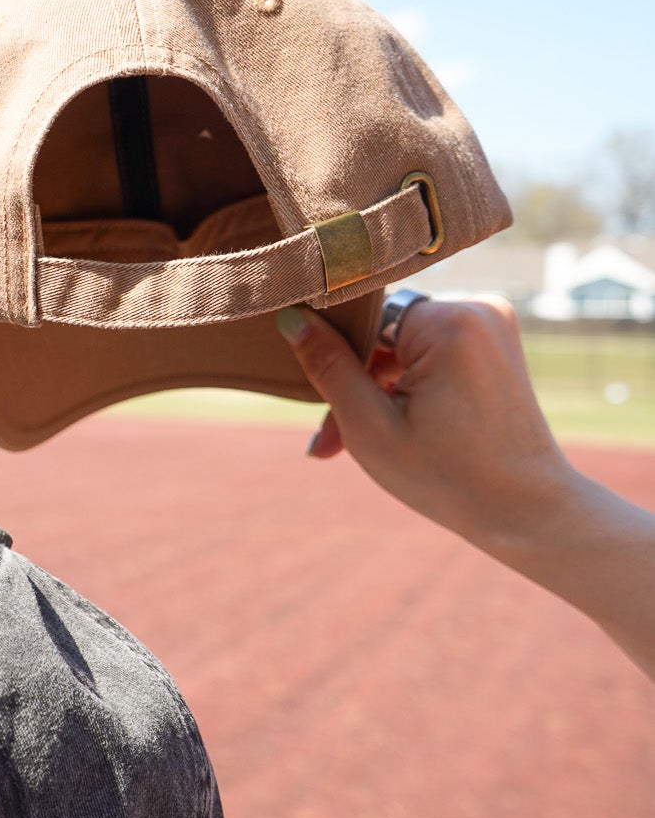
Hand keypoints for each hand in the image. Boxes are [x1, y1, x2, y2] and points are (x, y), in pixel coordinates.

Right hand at [275, 296, 654, 681]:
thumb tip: (290, 315)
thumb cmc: (449, 477)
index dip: (335, 360)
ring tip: (355, 443)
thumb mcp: (370, 426)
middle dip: (356, 383)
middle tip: (330, 442)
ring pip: (405, 344)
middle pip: (385, 334)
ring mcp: (493, 322)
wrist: (527, 511)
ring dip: (380, 388)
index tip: (321, 412)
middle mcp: (478, 306)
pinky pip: (432, 351)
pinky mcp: (496, 343)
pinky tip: (394, 426)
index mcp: (450, 320)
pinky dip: (410, 385)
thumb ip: (327, 365)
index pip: (364, 316)